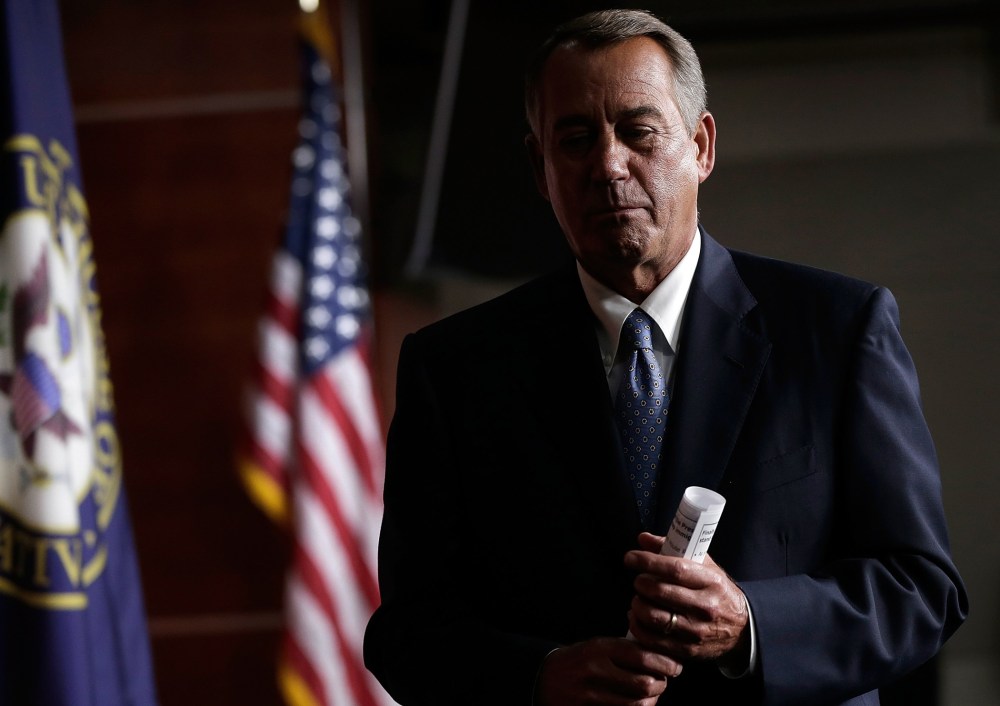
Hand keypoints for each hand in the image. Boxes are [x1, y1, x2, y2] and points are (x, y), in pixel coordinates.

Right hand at [534, 637, 681, 705]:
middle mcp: (595, 670)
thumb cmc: (578, 661)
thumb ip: (624, 650)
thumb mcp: (597, 647)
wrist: (543, 678)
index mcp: (599, 648)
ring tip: (652, 695)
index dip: (664, 663)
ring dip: (651, 701)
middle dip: (661, 684)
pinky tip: (639, 704)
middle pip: (643, 683)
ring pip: (635, 704)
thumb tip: (661, 656)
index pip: (641, 655)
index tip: (674, 666)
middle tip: (664, 681)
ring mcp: (590, 695)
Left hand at [624, 533, 748, 663]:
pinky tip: (637, 618)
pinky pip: (653, 640)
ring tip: (638, 599)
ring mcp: (696, 631)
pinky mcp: (688, 650)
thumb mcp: (705, 566)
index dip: (648, 562)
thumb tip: (643, 538)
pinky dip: (638, 627)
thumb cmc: (717, 591)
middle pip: (660, 592)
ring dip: (637, 605)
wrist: (742, 628)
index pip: (675, 569)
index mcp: (711, 582)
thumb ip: (674, 550)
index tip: (630, 558)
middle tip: (638, 580)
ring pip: (653, 617)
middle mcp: (705, 606)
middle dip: (641, 583)